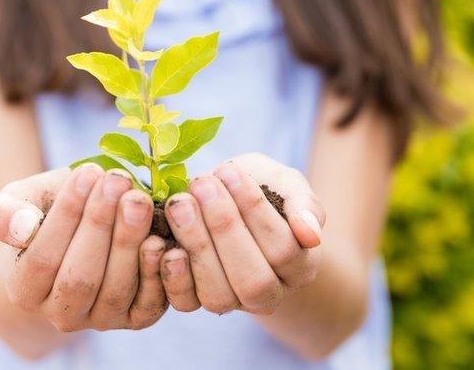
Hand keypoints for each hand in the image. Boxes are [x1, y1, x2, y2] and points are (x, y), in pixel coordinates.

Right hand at [0, 164, 168, 330]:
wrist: (86, 228)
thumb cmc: (49, 209)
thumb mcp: (21, 201)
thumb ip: (4, 212)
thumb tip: (19, 228)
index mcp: (25, 290)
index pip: (42, 259)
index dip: (66, 215)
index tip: (87, 172)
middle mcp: (61, 315)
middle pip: (80, 277)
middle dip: (101, 225)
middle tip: (118, 180)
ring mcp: (101, 319)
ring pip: (115, 289)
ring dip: (129, 241)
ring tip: (138, 199)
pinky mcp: (137, 318)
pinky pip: (148, 303)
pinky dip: (155, 272)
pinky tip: (159, 236)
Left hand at [159, 152, 324, 314]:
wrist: (228, 199)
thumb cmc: (262, 188)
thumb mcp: (286, 183)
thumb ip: (304, 204)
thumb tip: (311, 234)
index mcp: (300, 267)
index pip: (283, 249)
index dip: (255, 210)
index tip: (229, 170)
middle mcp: (269, 294)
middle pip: (253, 280)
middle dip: (224, 229)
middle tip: (202, 185)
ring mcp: (232, 302)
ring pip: (218, 295)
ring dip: (196, 245)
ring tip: (180, 202)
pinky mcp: (196, 301)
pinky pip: (184, 302)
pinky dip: (171, 274)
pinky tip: (162, 238)